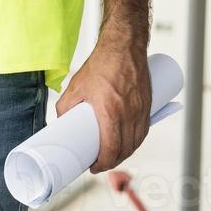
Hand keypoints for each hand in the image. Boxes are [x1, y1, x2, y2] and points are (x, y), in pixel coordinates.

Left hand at [54, 37, 150, 173]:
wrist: (124, 44)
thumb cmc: (102, 62)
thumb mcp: (77, 84)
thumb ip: (66, 105)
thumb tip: (61, 121)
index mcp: (110, 111)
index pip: (110, 149)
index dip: (102, 163)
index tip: (93, 166)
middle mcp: (129, 113)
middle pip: (124, 150)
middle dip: (112, 162)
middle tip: (100, 162)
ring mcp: (141, 110)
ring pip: (136, 143)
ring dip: (125, 154)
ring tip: (112, 155)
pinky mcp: (148, 105)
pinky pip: (144, 131)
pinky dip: (136, 142)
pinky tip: (128, 143)